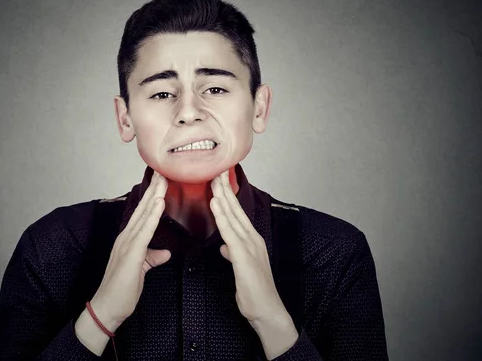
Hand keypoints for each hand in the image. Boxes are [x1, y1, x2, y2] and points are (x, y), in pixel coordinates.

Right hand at [89, 170, 170, 329]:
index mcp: (129, 239)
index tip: (161, 181)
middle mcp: (126, 237)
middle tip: (164, 171)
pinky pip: (144, 231)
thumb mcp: (141, 269)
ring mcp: (126, 244)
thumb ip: (152, 258)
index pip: (143, 213)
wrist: (107, 308)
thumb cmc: (122, 290)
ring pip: (143, 215)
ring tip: (163, 180)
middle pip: (142, 208)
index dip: (152, 196)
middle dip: (154, 189)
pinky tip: (159, 203)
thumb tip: (165, 253)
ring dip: (154, 196)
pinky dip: (152, 216)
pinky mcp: (131, 253)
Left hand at [210, 170, 288, 326]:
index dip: (227, 196)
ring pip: (233, 217)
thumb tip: (225, 247)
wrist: (267, 312)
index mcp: (251, 241)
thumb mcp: (241, 269)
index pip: (236, 214)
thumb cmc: (255, 293)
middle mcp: (252, 239)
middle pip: (236, 210)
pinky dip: (222, 218)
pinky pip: (230, 233)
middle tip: (216, 170)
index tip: (218, 181)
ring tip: (214, 181)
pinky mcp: (244, 257)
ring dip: (223, 198)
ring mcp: (250, 247)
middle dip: (225, 189)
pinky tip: (215, 205)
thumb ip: (234, 254)